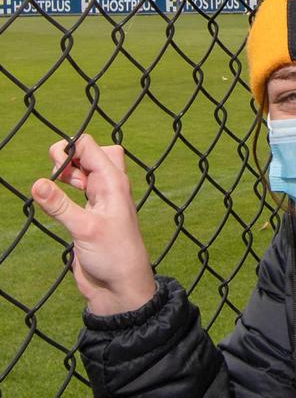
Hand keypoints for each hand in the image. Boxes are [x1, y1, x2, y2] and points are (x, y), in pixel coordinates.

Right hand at [31, 134, 155, 315]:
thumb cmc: (114, 256)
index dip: (70, 149)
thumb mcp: (85, 229)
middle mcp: (108, 187)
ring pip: (83, 170)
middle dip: (68, 154)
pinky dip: (64, 185)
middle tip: (55, 173)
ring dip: (66, 169)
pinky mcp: (89, 213)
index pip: (91, 147)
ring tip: (52, 180)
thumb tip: (36, 183)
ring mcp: (99, 200)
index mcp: (114, 183)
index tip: (55, 170)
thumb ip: (60, 206)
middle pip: (89, 153)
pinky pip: (78, 188)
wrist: (121, 286)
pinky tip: (52, 195)